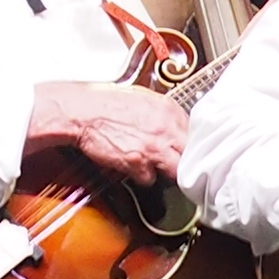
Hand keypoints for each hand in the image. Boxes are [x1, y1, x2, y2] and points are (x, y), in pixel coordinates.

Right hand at [29, 80, 187, 184]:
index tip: (184, 150)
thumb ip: (163, 114)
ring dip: (167, 173)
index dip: (189, 145)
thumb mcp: (142, 98)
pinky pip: (149, 179)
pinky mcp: (138, 162)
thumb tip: (174, 125)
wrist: (82, 111)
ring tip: (156, 168)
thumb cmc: (106, 103)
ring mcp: (154, 147)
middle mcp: (166, 128)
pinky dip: (142, 176)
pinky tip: (133, 166)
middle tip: (176, 164)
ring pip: (177, 172)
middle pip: (192, 155)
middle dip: (185, 162)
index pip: (196, 134)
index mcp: (169, 109)